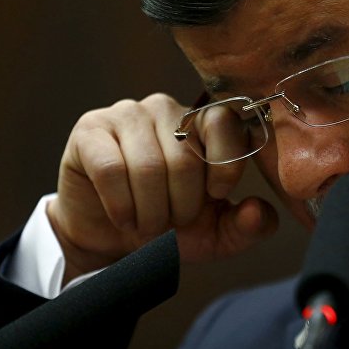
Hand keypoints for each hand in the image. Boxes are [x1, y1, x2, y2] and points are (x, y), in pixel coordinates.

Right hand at [47, 93, 278, 280]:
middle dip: (181, 206)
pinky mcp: (90, 131)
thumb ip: (248, 226)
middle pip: (185, 157)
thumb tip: (257, 211)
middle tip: (171, 222)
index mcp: (205, 125)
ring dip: (150, 212)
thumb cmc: (171, 229)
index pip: (226, 123)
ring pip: (148, 166)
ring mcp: (128, 114)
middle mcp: (168, 110)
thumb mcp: (216, 235)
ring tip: (146, 223)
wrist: (112, 238)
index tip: (216, 196)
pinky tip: (122, 217)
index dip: (225, 166)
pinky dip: (120, 205)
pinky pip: (111, 169)